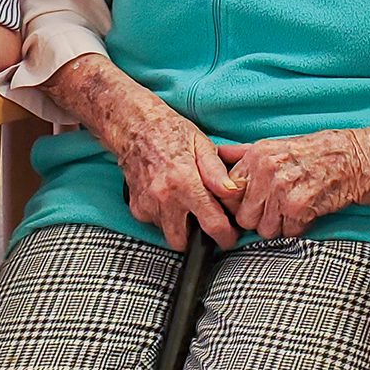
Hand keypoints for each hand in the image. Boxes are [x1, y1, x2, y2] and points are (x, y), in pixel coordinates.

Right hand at [104, 100, 240, 252]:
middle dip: (195, 237)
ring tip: (183, 201)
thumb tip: (233, 192)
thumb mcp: (202, 145)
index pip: (212, 224)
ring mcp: (147, 205)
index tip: (230, 237)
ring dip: (178, 224)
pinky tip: (167, 196)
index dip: (226, 236)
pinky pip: (154, 222)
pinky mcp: (136, 207)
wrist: (135, 126)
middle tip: (203, 220)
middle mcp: (164, 198)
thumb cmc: (171, 132)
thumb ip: (217, 171)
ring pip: (168, 232)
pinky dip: (162, 215)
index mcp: (186, 182)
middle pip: (184, 242)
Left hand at [216, 118, 369, 239]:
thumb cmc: (323, 152)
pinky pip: (288, 233)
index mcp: (258, 153)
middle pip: (244, 216)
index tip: (255, 205)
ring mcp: (282, 188)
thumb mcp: (280, 144)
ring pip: (264, 229)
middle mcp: (266, 169)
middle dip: (261, 218)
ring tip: (299, 209)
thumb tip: (218, 156)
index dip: (242, 204)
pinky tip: (312, 211)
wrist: (362, 156)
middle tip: (281, 210)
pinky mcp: (299, 207)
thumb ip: (246, 154)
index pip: (228, 192)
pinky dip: (300, 228)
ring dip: (281, 226)